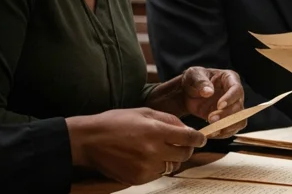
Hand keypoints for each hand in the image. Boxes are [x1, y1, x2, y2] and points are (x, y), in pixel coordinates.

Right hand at [66, 108, 206, 184]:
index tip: (201, 138)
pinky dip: (157, 167)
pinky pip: (158, 174)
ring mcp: (146, 167)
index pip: (189, 138)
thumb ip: (168, 120)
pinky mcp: (138, 178)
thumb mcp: (144, 112)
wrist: (89, 140)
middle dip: (186, 148)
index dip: (198, 138)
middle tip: (180, 143)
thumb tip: (186, 129)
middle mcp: (153, 150)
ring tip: (157, 149)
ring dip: (171, 158)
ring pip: (172, 166)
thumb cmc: (115, 122)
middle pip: (184, 154)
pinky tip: (145, 158)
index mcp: (156, 130)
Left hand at [146, 67, 246, 137]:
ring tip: (212, 129)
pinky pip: (231, 129)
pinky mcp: (227, 119)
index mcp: (230, 79)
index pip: (236, 89)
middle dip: (226, 115)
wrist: (187, 93)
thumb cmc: (192, 80)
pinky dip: (223, 133)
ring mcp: (232, 107)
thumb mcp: (193, 75)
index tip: (219, 105)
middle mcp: (235, 94)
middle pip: (239, 107)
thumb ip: (200, 82)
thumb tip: (208, 92)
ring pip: (239, 120)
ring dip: (227, 127)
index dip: (230, 98)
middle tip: (211, 119)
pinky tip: (211, 133)